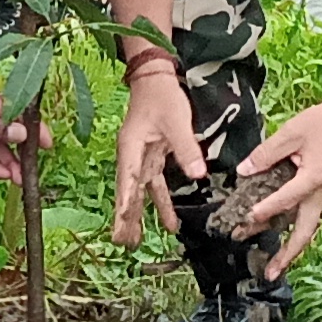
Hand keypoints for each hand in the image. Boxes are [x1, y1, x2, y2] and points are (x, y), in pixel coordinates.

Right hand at [106, 60, 205, 245]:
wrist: (155, 79)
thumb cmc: (162, 96)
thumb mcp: (177, 120)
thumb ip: (186, 149)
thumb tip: (198, 175)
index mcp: (131, 147)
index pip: (128, 178)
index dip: (125, 200)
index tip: (122, 219)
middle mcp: (132, 156)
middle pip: (127, 191)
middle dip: (125, 217)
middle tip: (123, 242)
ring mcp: (140, 158)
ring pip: (139, 192)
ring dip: (138, 215)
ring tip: (136, 242)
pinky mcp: (151, 158)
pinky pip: (154, 185)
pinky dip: (159, 203)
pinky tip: (168, 223)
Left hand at [231, 90, 321, 277]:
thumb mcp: (293, 131)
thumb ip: (267, 152)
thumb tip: (244, 171)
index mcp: (315, 177)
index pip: (286, 199)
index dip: (265, 209)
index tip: (247, 218)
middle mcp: (321, 192)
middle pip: (304, 232)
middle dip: (287, 255)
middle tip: (270, 273)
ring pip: (306, 227)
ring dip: (288, 247)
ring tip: (271, 265)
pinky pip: (306, 216)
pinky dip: (292, 229)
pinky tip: (278, 234)